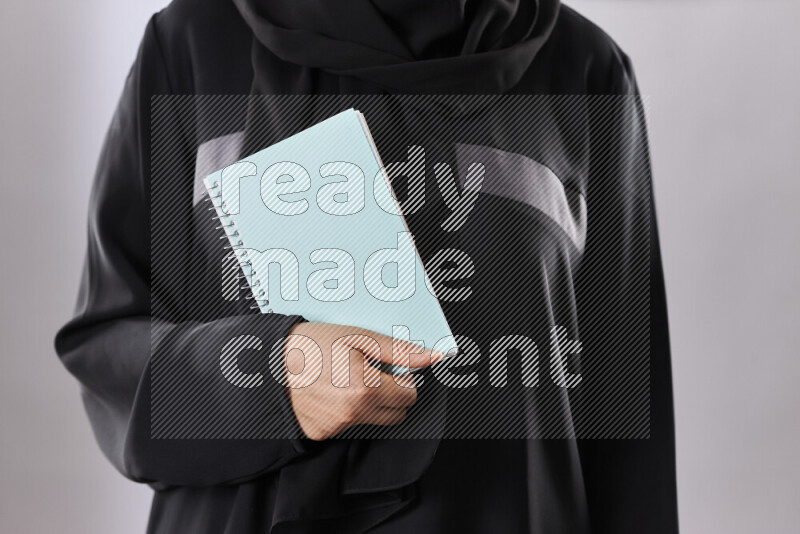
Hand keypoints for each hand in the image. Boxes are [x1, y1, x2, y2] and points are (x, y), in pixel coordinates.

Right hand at [282, 322, 442, 439]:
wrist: (270, 362)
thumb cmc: (312, 345)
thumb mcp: (358, 337)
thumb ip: (398, 350)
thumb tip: (430, 356)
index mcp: (366, 388)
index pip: (409, 395)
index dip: (403, 379)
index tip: (391, 369)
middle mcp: (353, 412)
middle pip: (397, 414)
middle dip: (392, 394)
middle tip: (373, 374)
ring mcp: (337, 426)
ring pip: (374, 421)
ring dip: (371, 403)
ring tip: (349, 381)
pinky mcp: (323, 433)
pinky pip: (349, 425)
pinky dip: (347, 411)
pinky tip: (333, 392)